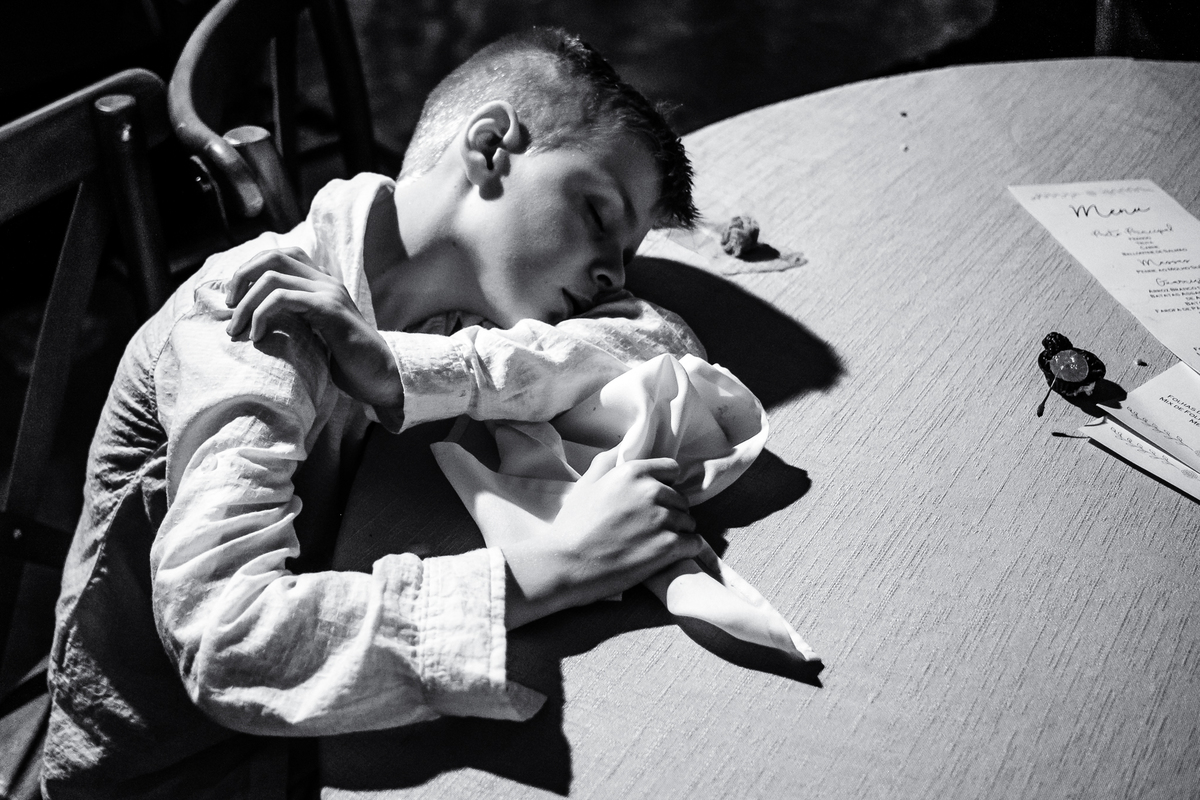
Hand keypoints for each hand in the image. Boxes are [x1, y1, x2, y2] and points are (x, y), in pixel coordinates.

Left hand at [224, 247, 403, 410]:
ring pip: (273, 277)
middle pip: (273, 256)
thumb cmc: (347, 364)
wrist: (381, 378)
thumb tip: (254, 321)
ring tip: (236, 329)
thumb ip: (295, 320)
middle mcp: (326, 281)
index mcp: (323, 284)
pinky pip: (284, 298)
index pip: (281, 255)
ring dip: (245, 303)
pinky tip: (256, 336)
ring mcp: (329, 293)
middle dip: (241, 278)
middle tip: (228, 307)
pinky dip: (261, 314)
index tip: (234, 299)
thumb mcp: (315, 335)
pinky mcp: (330, 310)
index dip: (250, 270)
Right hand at [502, 458, 700, 627]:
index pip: (672, 470)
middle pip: (681, 498)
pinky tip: (669, 555)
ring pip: (689, 521)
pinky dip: (686, 549)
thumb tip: (622, 447)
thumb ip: (607, 462)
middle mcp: (651, 491)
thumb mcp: (585, 484)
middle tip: (651, 528)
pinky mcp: (669, 546)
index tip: (655, 501)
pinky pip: (694, 543)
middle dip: (671, 511)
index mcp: (632, 472)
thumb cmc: (572, 526)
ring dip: (678, 532)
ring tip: (656, 543)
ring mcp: (662, 519)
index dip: (665, 485)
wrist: (567, 564)